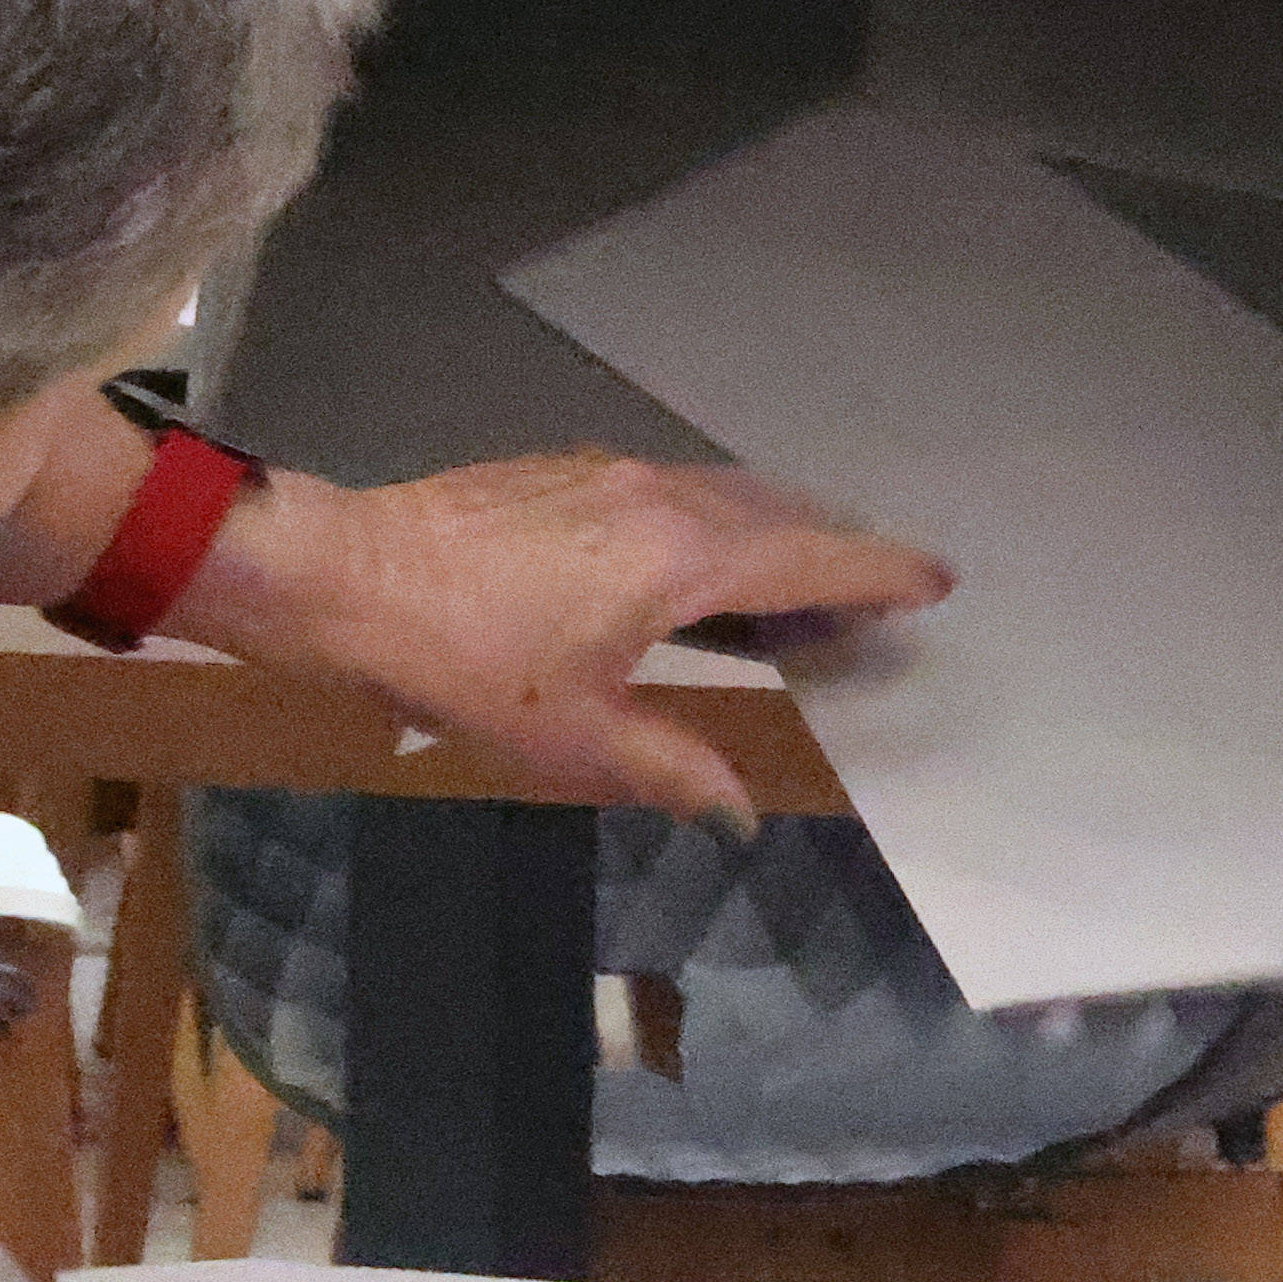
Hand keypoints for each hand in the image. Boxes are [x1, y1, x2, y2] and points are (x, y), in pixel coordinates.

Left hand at [178, 450, 951, 820]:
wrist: (346, 576)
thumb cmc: (461, 663)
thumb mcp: (572, 738)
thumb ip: (670, 766)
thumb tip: (738, 808)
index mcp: (680, 559)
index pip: (810, 559)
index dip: (879, 573)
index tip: (935, 581)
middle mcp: (660, 498)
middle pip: (781, 515)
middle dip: (839, 550)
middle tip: (878, 594)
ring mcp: (611, 474)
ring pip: (727, 493)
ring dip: (778, 531)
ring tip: (799, 581)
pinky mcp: (566, 473)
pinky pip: (678, 488)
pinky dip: (721, 519)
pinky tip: (697, 559)